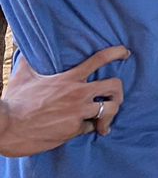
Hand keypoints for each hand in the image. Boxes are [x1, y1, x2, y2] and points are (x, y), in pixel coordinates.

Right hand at [0, 46, 128, 157]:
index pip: (100, 59)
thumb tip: (24, 46)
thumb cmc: (13, 101)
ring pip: (109, 110)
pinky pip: (89, 129)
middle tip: (114, 98)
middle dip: (119, 92)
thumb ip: (29, 60)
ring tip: (104, 121)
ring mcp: (77, 113)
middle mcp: (78, 94)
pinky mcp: (72, 131)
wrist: (5, 127)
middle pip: (115, 87)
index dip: (117, 53)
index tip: (126, 53)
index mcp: (69, 78)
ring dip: (108, 115)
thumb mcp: (23, 75)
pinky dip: (88, 129)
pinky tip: (81, 130)